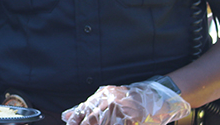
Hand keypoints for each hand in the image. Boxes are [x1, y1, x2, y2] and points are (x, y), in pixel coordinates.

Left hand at [61, 81, 190, 124]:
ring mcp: (120, 111)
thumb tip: (66, 116)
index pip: (82, 110)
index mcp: (101, 96)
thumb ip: (84, 108)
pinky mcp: (130, 120)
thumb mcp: (105, 98)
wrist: (153, 97)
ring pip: (103, 124)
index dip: (75, 120)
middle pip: (91, 120)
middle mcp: (109, 102)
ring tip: (105, 124)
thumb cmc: (126, 100)